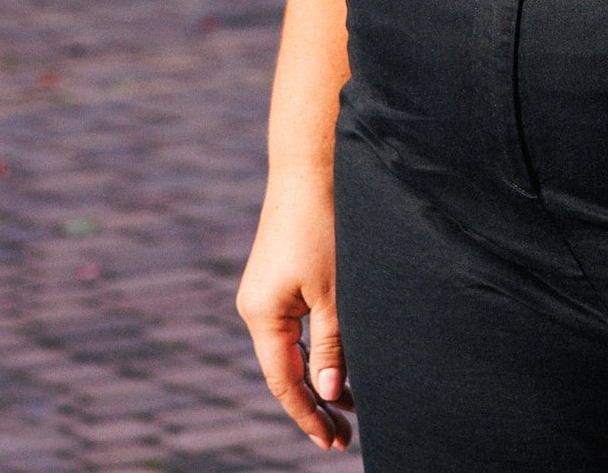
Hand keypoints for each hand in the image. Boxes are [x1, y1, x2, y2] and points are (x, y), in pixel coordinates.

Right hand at [237, 174, 353, 450]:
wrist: (312, 166)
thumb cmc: (324, 224)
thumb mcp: (333, 290)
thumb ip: (331, 342)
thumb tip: (327, 390)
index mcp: (262, 315)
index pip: (284, 382)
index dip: (308, 414)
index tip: (332, 442)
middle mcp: (258, 306)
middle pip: (286, 369)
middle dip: (316, 401)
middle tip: (346, 435)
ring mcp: (268, 290)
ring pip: (293, 347)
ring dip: (320, 373)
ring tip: (350, 404)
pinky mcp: (281, 273)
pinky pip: (297, 323)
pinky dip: (317, 345)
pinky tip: (340, 357)